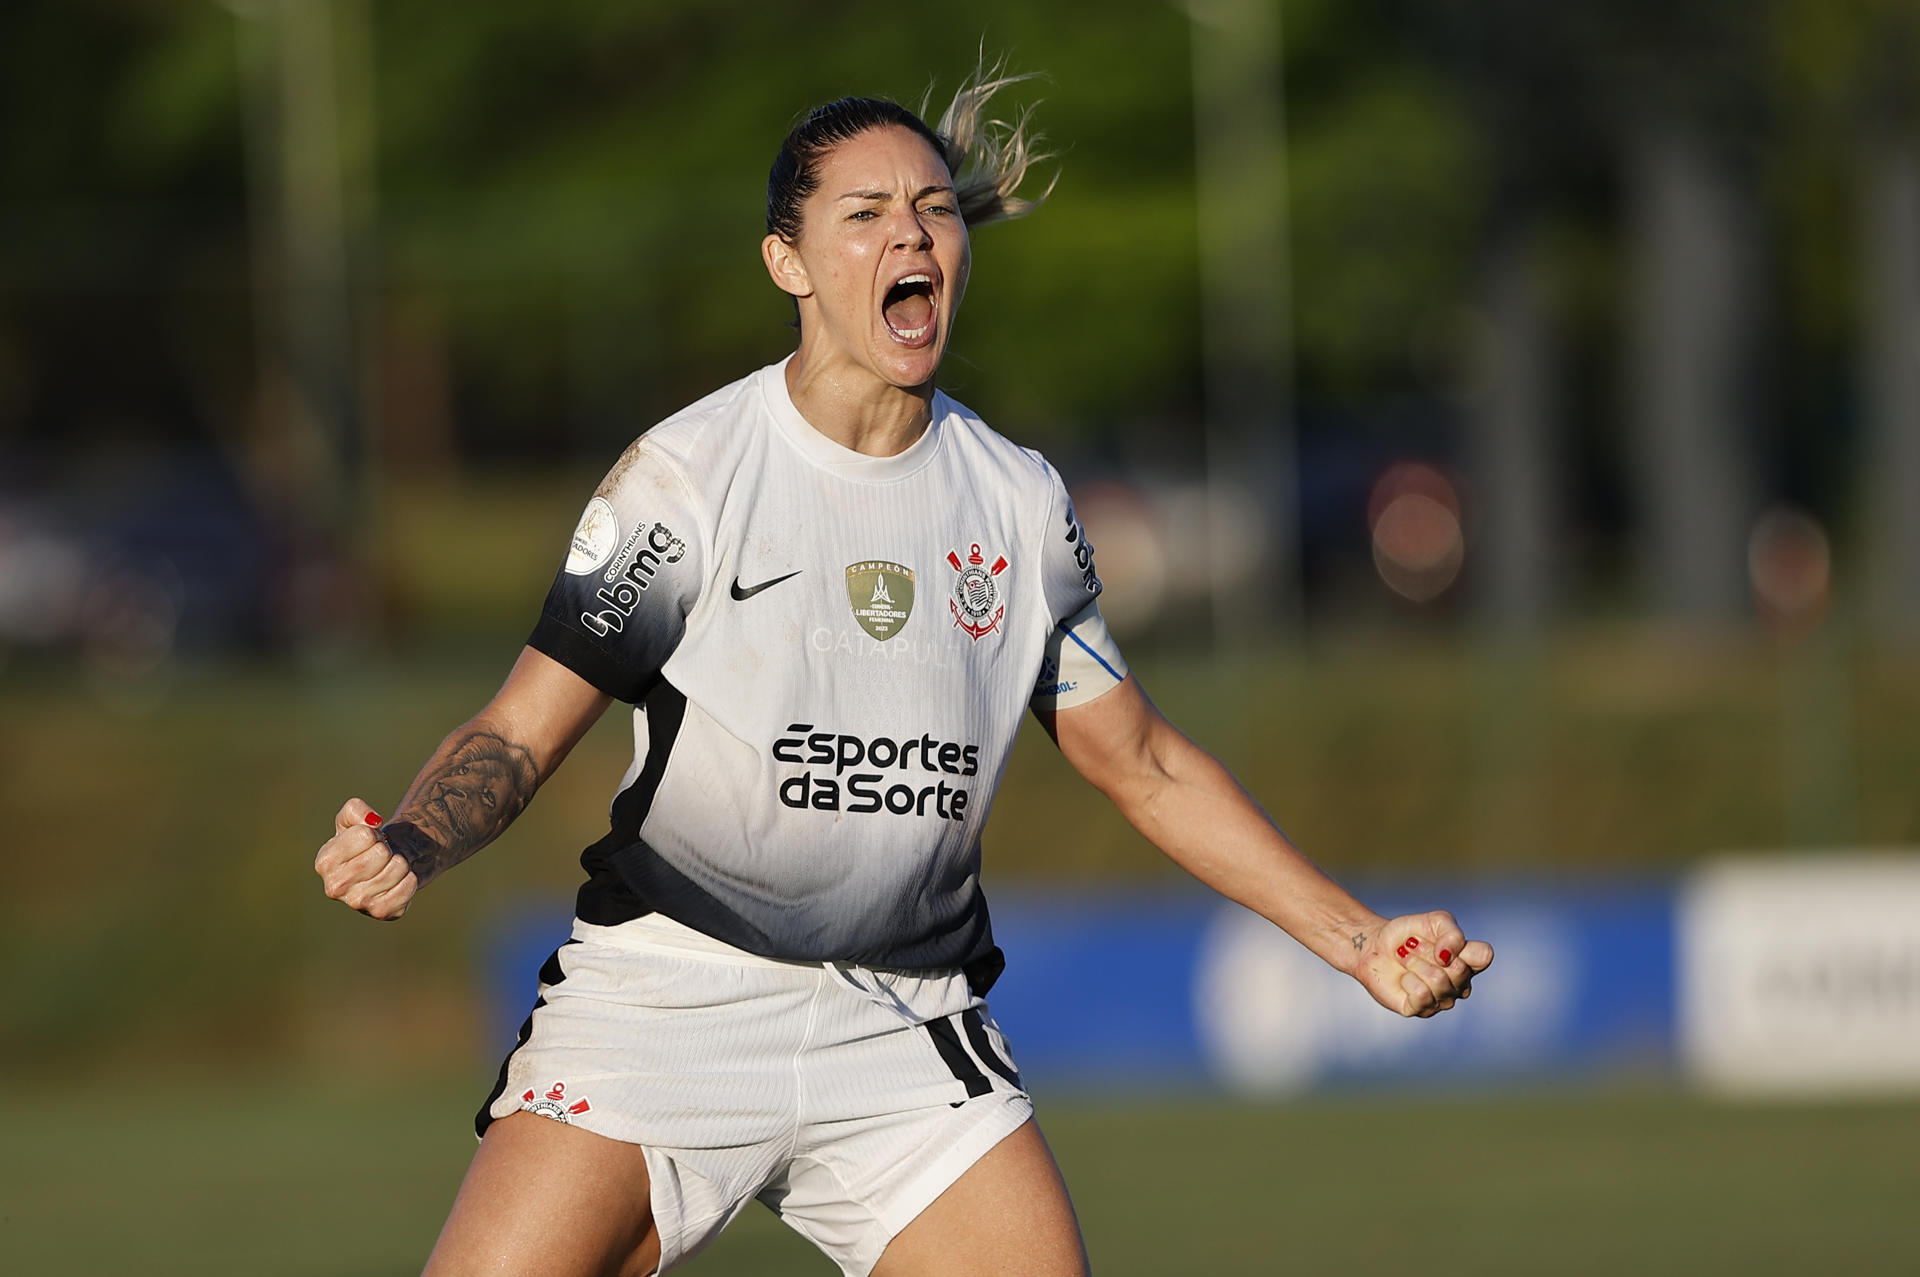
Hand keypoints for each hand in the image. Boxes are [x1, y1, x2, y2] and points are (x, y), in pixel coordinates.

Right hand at [314, 798, 417, 920]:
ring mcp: (357, 903)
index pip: (365, 836)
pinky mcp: (381, 912)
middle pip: (381, 853)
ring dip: (400, 862)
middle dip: (387, 848)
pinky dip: (410, 879)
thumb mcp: (353, 818)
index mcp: (324, 862)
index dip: (373, 833)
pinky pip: (406, 889)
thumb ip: (355, 810)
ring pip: (396, 869)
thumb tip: (372, 821)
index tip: (369, 840)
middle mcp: (335, 887)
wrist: (387, 863)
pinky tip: (399, 880)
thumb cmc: (365, 840)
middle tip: (381, 854)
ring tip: (389, 866)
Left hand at [1351, 910, 1491, 1017]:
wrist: (1374, 946)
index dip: (1461, 945)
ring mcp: (1442, 999)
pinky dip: (1408, 980)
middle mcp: (1460, 984)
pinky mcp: (1421, 1010)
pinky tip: (1403, 978)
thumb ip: (1452, 933)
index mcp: (1468, 962)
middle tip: (1411, 946)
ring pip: (1438, 981)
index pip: (1484, 956)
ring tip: (1404, 958)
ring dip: (1414, 963)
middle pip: (1457, 969)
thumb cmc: (1407, 934)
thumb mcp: (1434, 921)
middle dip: (1427, 952)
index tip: (1439, 938)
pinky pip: (1423, 996)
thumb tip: (1448, 957)